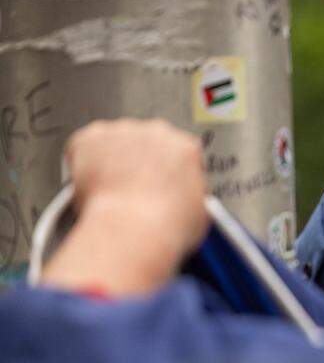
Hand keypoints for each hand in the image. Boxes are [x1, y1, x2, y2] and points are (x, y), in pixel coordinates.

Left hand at [42, 119, 207, 295]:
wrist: (132, 230)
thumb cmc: (165, 227)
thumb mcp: (200, 212)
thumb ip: (192, 194)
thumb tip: (183, 199)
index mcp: (186, 147)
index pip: (178, 153)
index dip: (168, 172)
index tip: (161, 187)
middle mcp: (155, 131)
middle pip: (146, 142)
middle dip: (140, 162)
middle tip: (135, 190)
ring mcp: (121, 132)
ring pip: (114, 142)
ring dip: (112, 161)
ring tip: (111, 192)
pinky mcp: (89, 138)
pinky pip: (83, 147)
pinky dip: (83, 163)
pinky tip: (91, 186)